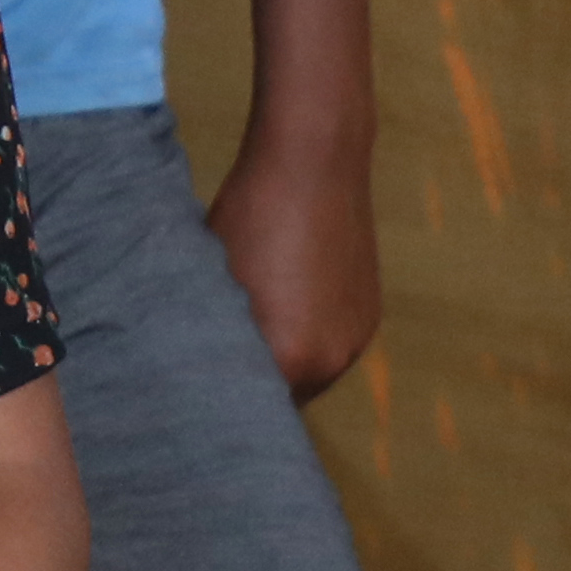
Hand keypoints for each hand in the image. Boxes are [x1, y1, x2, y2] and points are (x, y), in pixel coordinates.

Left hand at [210, 124, 383, 397]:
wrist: (314, 162)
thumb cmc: (248, 216)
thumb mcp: (215, 283)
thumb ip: (215, 338)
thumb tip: (203, 366)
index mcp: (291, 358)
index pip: (251, 408)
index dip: (223, 399)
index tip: (200, 390)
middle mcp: (332, 360)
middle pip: (285, 398)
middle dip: (255, 383)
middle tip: (217, 361)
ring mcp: (357, 338)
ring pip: (310, 373)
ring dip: (284, 361)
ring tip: (253, 325)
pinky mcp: (370, 316)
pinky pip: (331, 345)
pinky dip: (307, 337)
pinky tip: (284, 303)